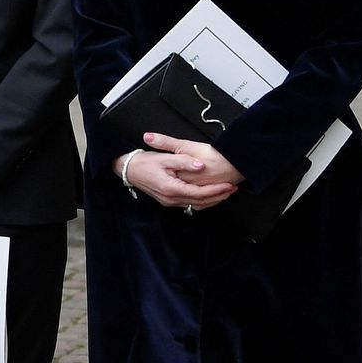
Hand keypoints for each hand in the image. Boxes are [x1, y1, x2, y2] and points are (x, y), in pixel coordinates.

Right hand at [117, 131, 241, 211]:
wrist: (129, 169)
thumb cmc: (144, 162)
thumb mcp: (164, 157)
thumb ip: (184, 161)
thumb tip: (201, 166)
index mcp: (171, 188)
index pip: (199, 193)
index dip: (216, 190)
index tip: (229, 185)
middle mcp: (170, 199)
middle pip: (200, 202)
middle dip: (218, 196)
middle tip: (233, 189)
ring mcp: (169, 202)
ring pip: (195, 205)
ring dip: (212, 200)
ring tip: (226, 193)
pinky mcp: (168, 200)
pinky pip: (189, 204)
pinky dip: (202, 201)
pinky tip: (210, 196)